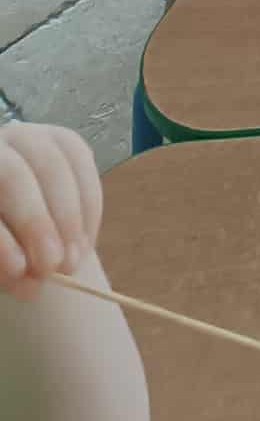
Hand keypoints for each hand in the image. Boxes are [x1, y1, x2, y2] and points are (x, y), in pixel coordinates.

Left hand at [0, 122, 100, 300]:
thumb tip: (31, 283)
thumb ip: (5, 265)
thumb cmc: (1, 244)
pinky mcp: (60, 138)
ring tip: (73, 260)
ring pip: (54, 165)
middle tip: (53, 267)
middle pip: (14, 177)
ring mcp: (27, 137)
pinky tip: (86, 240)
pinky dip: (89, 205)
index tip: (21, 273)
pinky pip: (82, 162)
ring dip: (70, 218)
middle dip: (38, 224)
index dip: (3, 241)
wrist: (14, 223)